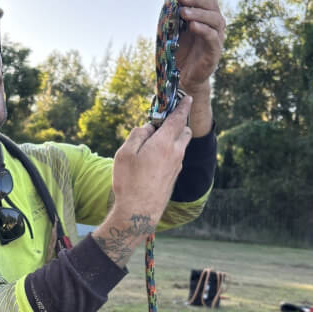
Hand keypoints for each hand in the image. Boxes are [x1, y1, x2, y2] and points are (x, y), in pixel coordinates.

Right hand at [92, 97, 192, 266]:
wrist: (139, 212)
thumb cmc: (129, 182)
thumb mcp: (124, 154)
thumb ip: (137, 135)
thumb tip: (148, 127)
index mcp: (164, 143)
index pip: (178, 119)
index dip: (182, 106)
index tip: (188, 98)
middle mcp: (175, 153)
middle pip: (184, 131)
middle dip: (178, 122)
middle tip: (162, 122)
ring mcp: (177, 166)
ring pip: (180, 145)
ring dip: (173, 138)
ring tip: (154, 142)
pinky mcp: (174, 177)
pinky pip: (176, 157)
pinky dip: (170, 151)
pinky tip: (153, 158)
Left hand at [175, 0, 224, 93]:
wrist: (183, 75)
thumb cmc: (178, 50)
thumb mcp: (172, 28)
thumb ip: (172, 14)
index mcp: (205, 12)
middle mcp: (213, 21)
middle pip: (211, 3)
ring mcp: (216, 35)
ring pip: (214, 18)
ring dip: (198, 12)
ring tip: (183, 12)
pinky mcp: (214, 50)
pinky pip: (212, 36)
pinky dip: (203, 29)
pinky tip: (192, 26)